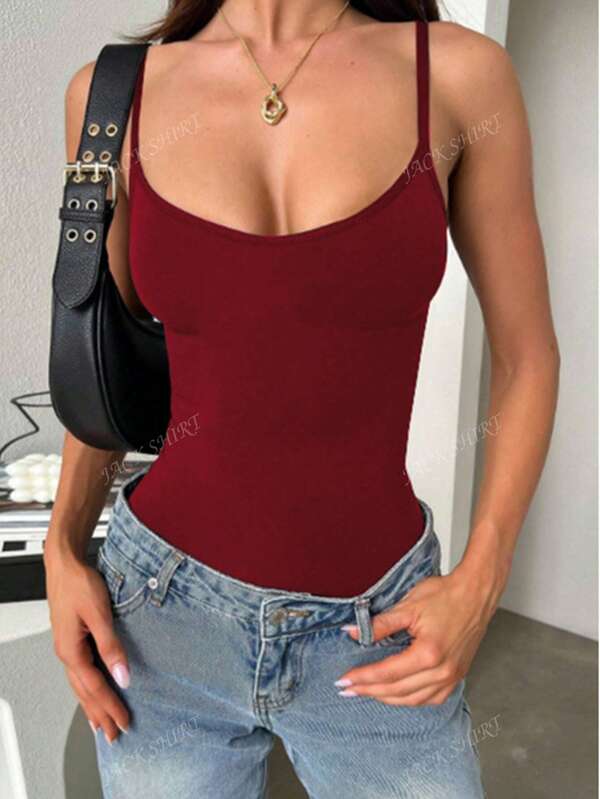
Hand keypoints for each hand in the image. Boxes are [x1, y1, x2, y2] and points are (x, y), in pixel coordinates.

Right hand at [45, 549, 130, 743]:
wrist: (65, 564)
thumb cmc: (78, 583)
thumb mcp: (99, 613)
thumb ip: (111, 646)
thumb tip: (123, 674)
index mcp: (71, 650)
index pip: (95, 687)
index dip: (111, 706)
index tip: (125, 722)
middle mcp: (66, 652)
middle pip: (85, 692)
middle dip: (100, 715)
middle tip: (114, 735)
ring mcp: (68, 646)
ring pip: (80, 685)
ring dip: (92, 705)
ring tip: (102, 724)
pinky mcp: (72, 638)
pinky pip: (80, 672)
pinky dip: (88, 688)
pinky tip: (93, 691)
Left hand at [335, 564, 500, 705]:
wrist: (475, 594)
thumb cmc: (445, 595)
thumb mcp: (408, 606)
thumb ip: (380, 624)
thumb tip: (352, 632)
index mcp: (428, 653)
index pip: (387, 672)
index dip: (363, 678)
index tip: (343, 681)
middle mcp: (442, 671)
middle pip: (397, 691)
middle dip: (369, 691)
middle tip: (347, 690)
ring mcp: (452, 676)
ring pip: (413, 699)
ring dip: (387, 698)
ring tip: (366, 692)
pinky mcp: (457, 676)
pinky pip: (430, 699)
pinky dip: (410, 699)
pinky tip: (396, 694)